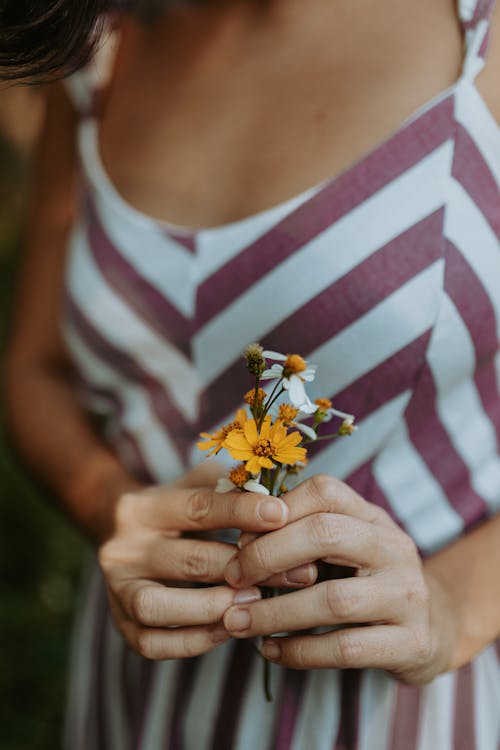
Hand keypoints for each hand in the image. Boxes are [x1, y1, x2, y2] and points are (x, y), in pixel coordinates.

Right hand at [98, 465, 316, 659]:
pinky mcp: (120, 624)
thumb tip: (282, 495)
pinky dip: (194, 641)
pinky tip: (230, 629)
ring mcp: (117, 588)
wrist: (124, 534)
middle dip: (246, 569)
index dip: (242, 511)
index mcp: (144, 507)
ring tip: (257, 603)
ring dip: (213, 608)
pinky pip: (154, 643)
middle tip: (295, 574)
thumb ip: (233, 487)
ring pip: (159, 606)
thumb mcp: (198, 485)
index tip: (282, 513)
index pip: (198, 507)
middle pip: (189, 560)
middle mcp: (123, 547)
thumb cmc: (179, 507)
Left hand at [222, 474, 456, 684]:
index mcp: (373, 517)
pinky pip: (346, 648)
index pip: (324, 492)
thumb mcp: (345, 547)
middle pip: (326, 535)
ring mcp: (407, 595)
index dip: (276, 511)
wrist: (434, 628)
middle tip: (233, 576)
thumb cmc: (368, 581)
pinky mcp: (412, 643)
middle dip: (269, 555)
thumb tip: (240, 538)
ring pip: (334, 599)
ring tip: (237, 620)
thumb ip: (302, 535)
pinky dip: (299, 651)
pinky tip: (270, 650)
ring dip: (275, 612)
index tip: (240, 538)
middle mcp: (394, 548)